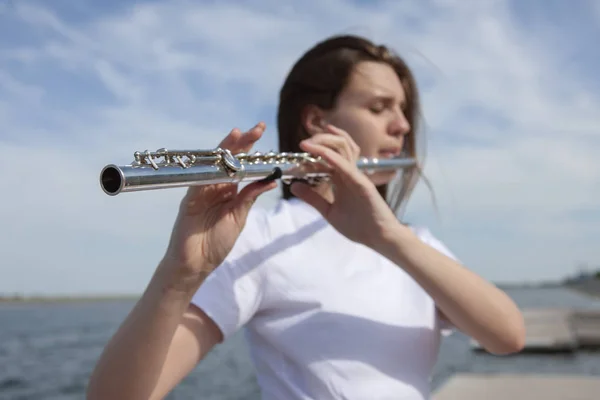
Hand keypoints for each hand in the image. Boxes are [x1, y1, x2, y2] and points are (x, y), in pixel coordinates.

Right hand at [162, 122, 276, 282]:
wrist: (197, 264)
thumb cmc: (217, 243)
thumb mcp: (238, 217)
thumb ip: (250, 197)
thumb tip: (271, 179)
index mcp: (229, 190)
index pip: (241, 165)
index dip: (250, 149)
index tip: (262, 133)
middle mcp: (215, 186)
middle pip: (228, 159)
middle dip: (242, 143)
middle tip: (257, 128)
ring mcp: (202, 190)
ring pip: (214, 165)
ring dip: (226, 149)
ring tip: (239, 134)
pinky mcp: (190, 198)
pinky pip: (201, 179)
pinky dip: (210, 169)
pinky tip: (220, 159)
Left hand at [290, 124, 398, 248]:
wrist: (379, 238)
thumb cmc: (358, 226)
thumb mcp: (329, 211)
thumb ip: (313, 198)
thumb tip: (294, 186)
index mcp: (342, 178)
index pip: (328, 157)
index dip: (313, 153)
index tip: (296, 155)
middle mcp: (350, 173)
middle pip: (337, 146)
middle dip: (319, 140)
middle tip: (303, 144)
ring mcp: (357, 177)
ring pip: (343, 149)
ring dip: (324, 143)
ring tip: (307, 144)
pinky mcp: (362, 183)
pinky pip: (346, 166)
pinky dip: (332, 157)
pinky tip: (320, 152)